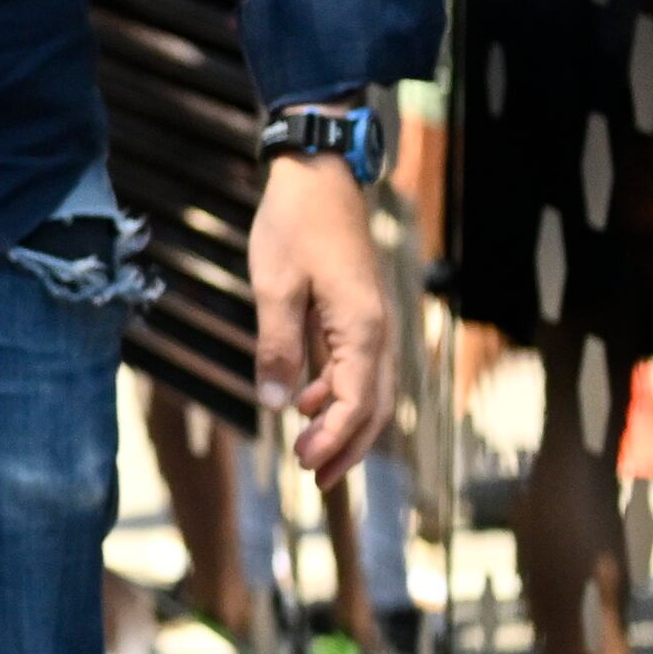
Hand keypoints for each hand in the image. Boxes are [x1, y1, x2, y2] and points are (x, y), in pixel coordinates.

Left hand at [250, 151, 393, 481]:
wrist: (317, 175)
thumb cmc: (294, 226)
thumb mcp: (274, 288)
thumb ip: (277, 347)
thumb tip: (278, 404)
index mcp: (362, 330)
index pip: (356, 403)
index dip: (333, 440)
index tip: (305, 465)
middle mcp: (378, 331)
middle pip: (373, 406)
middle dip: (347, 446)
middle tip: (315, 478)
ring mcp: (372, 322)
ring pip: (368, 389)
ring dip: (342, 423)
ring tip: (309, 450)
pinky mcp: (359, 312)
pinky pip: (356, 366)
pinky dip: (336, 392)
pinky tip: (305, 401)